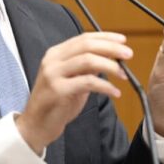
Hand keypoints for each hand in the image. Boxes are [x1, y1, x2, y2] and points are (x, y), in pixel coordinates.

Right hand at [16, 32, 131, 153]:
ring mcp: (53, 74)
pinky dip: (105, 86)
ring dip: (110, 66)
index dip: (105, 37)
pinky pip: (88, 83)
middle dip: (111, 48)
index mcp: (55, 54)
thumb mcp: (72, 79)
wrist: (36, 125)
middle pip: (86, 46)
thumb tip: (109, 57)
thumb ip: (86, 67)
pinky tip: (115, 92)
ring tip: (123, 75)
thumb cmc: (56, 103)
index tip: (122, 40)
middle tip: (128, 54)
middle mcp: (53, 60)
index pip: (83, 38)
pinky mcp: (57, 90)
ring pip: (88, 60)